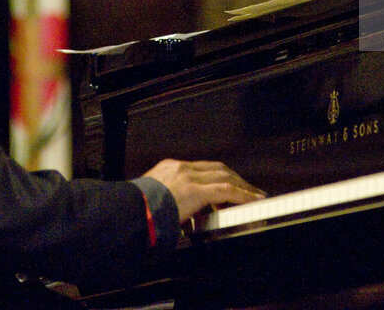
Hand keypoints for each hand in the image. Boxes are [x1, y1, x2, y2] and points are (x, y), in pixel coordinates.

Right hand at [141, 159, 264, 221]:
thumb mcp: (153, 198)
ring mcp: (189, 177)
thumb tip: (180, 215)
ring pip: (225, 176)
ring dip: (243, 185)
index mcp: (170, 167)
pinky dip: (242, 194)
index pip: (202, 167)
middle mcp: (181, 167)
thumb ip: (168, 200)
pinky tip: (252, 199)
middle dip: (235, 177)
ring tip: (255, 194)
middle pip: (217, 168)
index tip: (229, 182)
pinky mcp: (195, 190)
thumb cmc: (137, 210)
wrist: (128, 211)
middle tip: (248, 187)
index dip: (219, 174)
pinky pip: (226, 190)